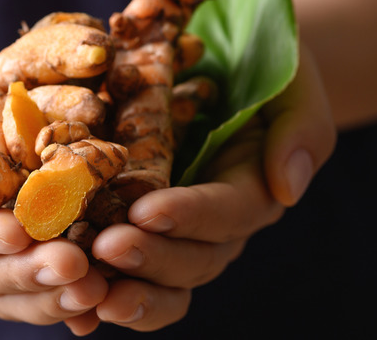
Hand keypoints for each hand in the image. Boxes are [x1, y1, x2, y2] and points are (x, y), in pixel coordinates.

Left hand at [66, 46, 335, 333]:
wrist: (230, 66)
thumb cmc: (267, 67)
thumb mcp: (293, 85)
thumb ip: (301, 131)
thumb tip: (288, 189)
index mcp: (253, 189)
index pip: (227, 212)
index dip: (189, 216)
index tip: (147, 211)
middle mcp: (217, 224)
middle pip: (192, 257)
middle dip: (150, 256)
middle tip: (106, 248)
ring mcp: (180, 232)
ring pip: (161, 277)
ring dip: (125, 286)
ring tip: (87, 289)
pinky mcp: (144, 228)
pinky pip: (129, 273)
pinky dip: (103, 291)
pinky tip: (75, 308)